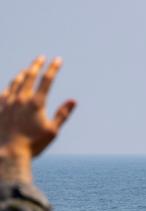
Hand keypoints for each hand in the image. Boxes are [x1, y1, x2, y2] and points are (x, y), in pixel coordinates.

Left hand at [0, 56, 75, 182]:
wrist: (9, 152)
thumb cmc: (34, 144)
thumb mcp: (53, 130)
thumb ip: (63, 114)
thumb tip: (73, 101)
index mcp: (36, 103)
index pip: (47, 80)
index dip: (53, 68)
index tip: (58, 59)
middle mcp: (21, 98)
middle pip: (29, 75)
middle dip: (36, 65)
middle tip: (41, 57)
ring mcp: (8, 102)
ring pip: (15, 82)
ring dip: (23, 74)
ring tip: (27, 69)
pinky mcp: (0, 108)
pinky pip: (5, 92)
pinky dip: (11, 86)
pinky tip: (12, 86)